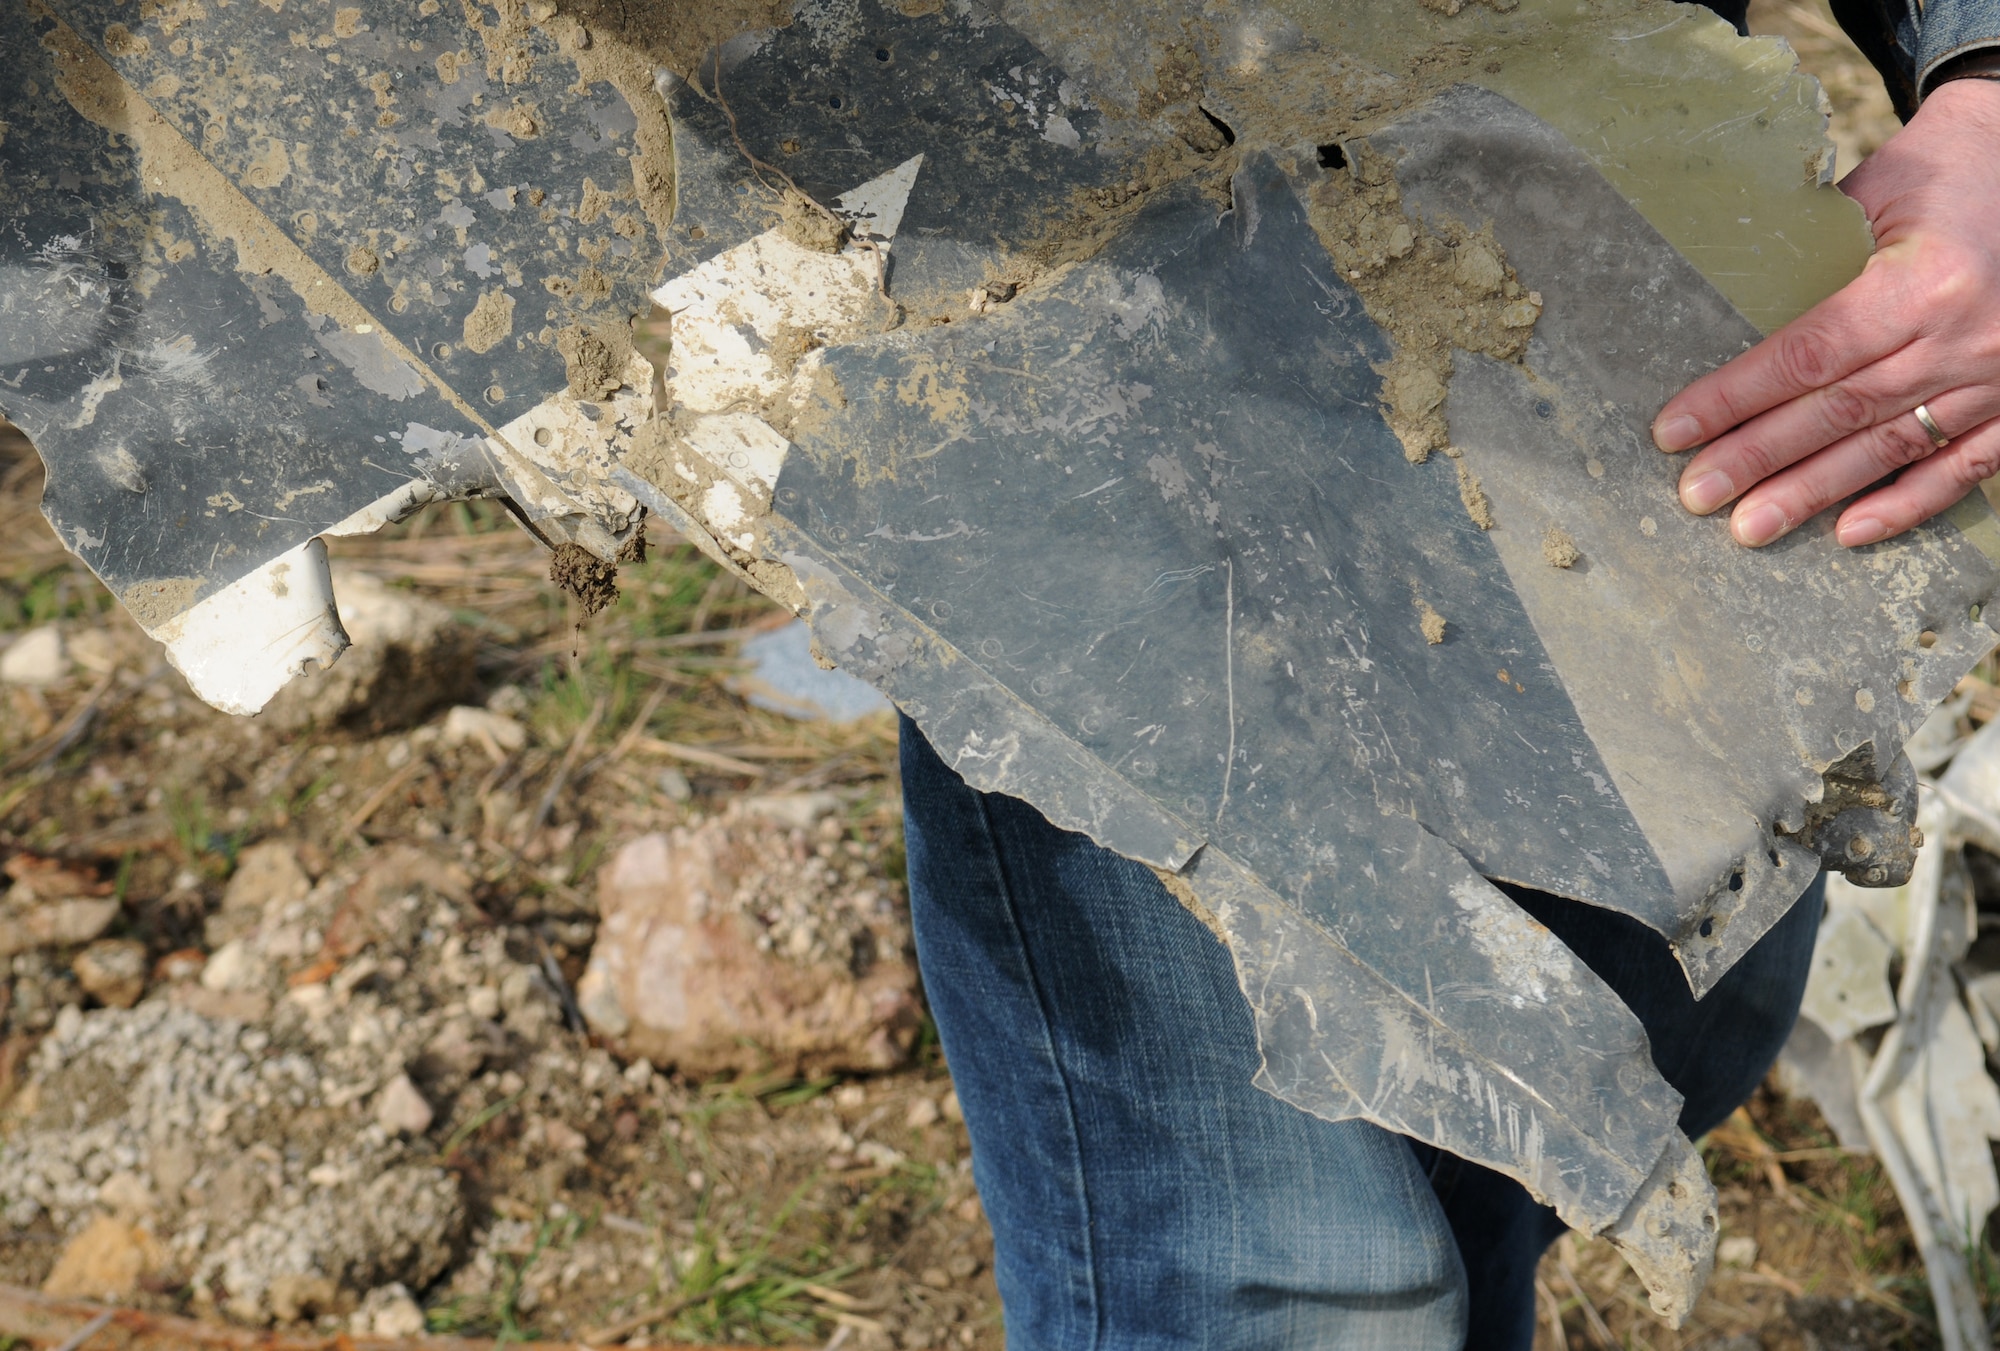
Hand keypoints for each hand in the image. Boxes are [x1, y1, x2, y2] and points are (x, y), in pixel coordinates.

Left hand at [1652, 76, 1999, 547]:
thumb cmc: (1956, 166)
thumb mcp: (1883, 185)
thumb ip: (1812, 244)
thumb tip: (1724, 293)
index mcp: (1926, 281)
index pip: (1810, 354)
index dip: (1737, 397)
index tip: (1675, 429)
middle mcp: (1965, 338)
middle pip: (1840, 411)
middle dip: (1760, 458)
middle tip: (1696, 495)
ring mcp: (1999, 376)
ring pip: (1892, 447)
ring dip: (1815, 493)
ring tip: (1749, 528)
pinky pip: (1965, 465)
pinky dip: (1908, 503)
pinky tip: (1850, 533)